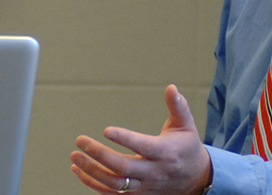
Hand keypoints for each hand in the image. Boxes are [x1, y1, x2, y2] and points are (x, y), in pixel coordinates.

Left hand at [70, 85, 211, 194]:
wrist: (196, 180)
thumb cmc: (186, 147)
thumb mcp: (186, 126)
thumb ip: (178, 107)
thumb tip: (171, 87)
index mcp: (165, 153)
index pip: (143, 147)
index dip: (125, 139)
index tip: (106, 130)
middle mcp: (154, 172)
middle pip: (123, 167)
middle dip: (99, 154)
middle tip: (79, 140)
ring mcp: (144, 186)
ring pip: (114, 184)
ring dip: (91, 171)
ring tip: (74, 156)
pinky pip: (111, 194)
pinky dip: (92, 184)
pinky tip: (78, 170)